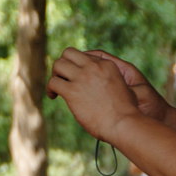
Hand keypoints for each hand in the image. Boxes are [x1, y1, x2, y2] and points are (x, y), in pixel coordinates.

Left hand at [47, 48, 167, 140]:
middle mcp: (93, 67)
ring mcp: (82, 78)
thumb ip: (110, 81)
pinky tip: (53, 96)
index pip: (84, 55)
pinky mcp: (72, 92)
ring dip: (54, 75)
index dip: (76, 66)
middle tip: (62, 79)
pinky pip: (53, 82)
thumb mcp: (122, 88)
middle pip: (68, 53)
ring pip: (58, 64)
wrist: (122, 123)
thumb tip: (102, 87)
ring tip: (56, 89)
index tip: (75, 77)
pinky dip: (50, 89)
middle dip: (62, 65)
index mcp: (106, 64)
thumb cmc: (125, 112)